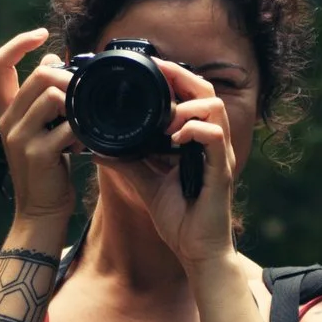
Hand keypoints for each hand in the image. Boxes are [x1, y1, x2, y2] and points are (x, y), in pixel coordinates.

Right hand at [0, 29, 78, 223]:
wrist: (40, 212)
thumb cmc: (46, 170)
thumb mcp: (39, 129)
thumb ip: (42, 98)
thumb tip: (52, 61)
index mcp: (6, 111)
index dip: (18, 42)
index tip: (42, 34)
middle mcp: (8, 120)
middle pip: (38, 76)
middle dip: (68, 78)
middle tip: (85, 93)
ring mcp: (20, 137)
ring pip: (52, 95)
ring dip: (78, 103)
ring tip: (84, 123)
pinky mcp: (38, 154)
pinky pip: (68, 126)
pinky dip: (84, 131)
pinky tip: (86, 144)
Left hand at [94, 58, 238, 265]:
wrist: (197, 253)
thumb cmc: (181, 220)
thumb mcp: (146, 184)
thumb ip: (128, 163)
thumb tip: (100, 149)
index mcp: (195, 141)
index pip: (191, 95)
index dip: (173, 76)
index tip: (150, 67)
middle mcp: (211, 143)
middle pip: (206, 90)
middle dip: (181, 76)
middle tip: (157, 73)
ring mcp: (218, 155)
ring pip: (214, 106)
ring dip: (187, 105)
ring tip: (166, 119)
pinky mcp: (220, 172)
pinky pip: (214, 137)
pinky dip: (195, 129)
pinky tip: (177, 137)